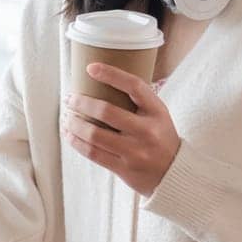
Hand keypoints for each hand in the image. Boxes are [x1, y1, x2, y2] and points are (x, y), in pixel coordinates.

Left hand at [60, 62, 180, 196]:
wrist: (175, 173)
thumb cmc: (160, 137)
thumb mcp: (158, 115)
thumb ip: (137, 101)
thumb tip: (101, 80)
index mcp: (157, 112)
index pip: (134, 86)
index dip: (111, 74)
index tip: (91, 68)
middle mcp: (147, 131)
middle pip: (106, 112)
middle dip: (81, 102)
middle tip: (70, 98)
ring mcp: (135, 152)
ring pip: (94, 135)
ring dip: (74, 124)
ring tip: (67, 117)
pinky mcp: (124, 169)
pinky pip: (93, 153)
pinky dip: (76, 142)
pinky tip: (69, 134)